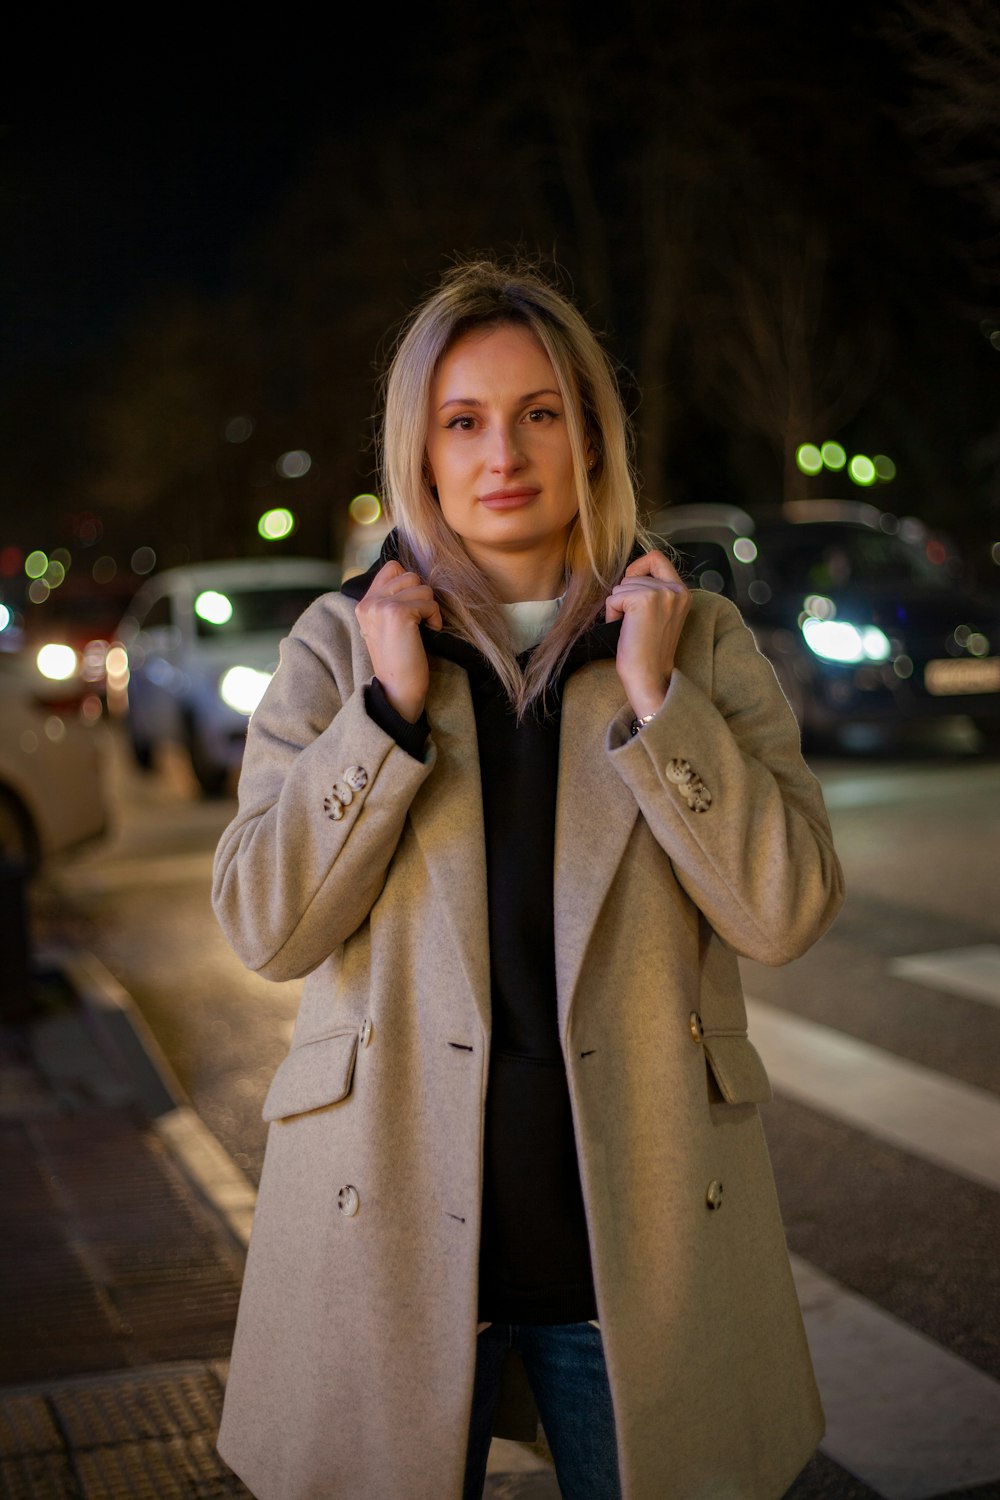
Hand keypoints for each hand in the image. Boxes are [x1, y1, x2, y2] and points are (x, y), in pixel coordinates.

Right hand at [355, 561, 442, 721]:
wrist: (398, 690)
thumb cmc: (400, 661)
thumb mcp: (387, 626)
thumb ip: (393, 600)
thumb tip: (417, 578)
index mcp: (364, 604)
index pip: (392, 567)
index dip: (409, 583)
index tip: (412, 610)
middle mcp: (369, 602)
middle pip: (410, 575)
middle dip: (422, 598)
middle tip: (418, 624)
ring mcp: (381, 606)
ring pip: (422, 587)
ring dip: (429, 609)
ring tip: (421, 630)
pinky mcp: (397, 613)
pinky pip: (429, 603)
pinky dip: (434, 619)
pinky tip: (427, 635)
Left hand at [605, 550, 690, 718]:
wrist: (650, 677)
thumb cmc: (649, 651)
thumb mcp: (660, 614)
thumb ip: (653, 592)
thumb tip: (628, 575)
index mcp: (682, 592)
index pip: (656, 558)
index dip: (638, 567)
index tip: (631, 587)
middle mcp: (675, 589)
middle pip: (633, 574)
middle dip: (625, 597)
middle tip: (635, 624)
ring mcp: (661, 593)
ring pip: (621, 586)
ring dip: (618, 608)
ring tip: (631, 629)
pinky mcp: (643, 601)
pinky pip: (613, 598)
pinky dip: (612, 615)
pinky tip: (624, 631)